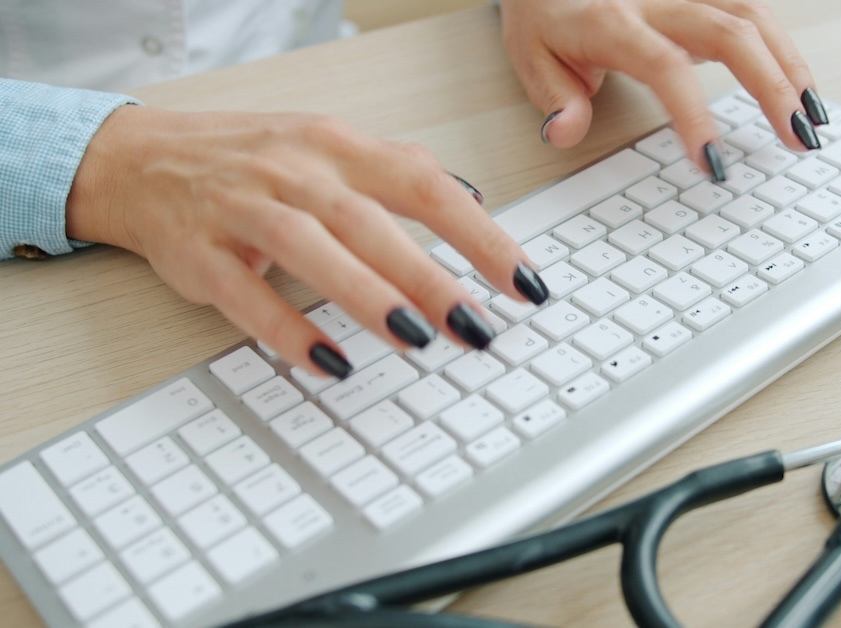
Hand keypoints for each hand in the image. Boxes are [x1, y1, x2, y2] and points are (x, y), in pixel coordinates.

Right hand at [65, 106, 548, 378]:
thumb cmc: (253, 160)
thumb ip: (399, 171)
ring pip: (312, 248)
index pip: (425, 186)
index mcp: (339, 148)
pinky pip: (246, 295)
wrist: (142, 159)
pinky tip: (330, 363)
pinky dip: (288, 330)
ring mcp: (244, 210)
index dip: (481, 235)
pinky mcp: (201, 255)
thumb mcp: (330, 147)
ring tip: (418, 338)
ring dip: (369, 295)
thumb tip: (472, 197)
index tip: (524, 284)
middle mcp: (296, 173)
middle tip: (479, 325)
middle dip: (432, 276)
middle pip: (373, 222)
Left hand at [499, 0, 826, 173]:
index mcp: (611, 20)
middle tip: (797, 140)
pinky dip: (783, 51)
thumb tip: (565, 131)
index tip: (712, 164)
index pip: (663, 65)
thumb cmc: (546, 11)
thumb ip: (555, 96)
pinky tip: (801, 90)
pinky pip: (753, 10)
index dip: (693, 114)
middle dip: (771, 86)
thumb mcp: (531, 54)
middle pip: (730, 30)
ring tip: (811, 122)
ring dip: (790, 67)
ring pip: (753, 14)